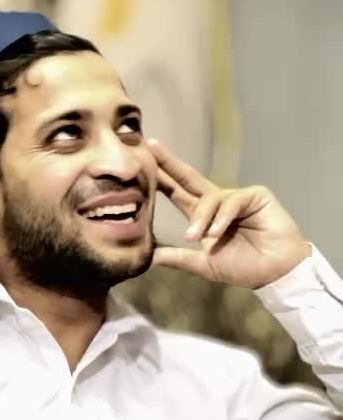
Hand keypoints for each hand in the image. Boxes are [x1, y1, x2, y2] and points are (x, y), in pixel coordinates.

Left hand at [149, 139, 310, 288]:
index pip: (178, 193)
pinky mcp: (256, 195)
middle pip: (189, 178)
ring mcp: (237, 197)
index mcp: (204, 216)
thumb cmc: (244, 268)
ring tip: (197, 237)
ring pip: (210, 199)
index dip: (162, 179)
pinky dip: (222, 218)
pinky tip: (217, 233)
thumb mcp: (205, 264)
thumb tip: (150, 257)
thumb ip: (179, 258)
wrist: (275, 272)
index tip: (144, 165)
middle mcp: (218, 202)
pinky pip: (232, 202)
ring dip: (202, 218)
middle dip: (170, 163)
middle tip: (151, 147)